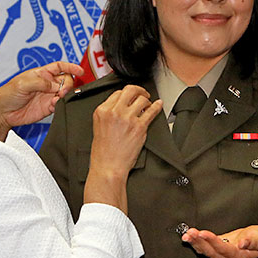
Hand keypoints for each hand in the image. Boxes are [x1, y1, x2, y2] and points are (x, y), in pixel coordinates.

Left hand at [0, 61, 81, 139]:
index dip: (71, 67)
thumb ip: (42, 82)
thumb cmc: (7, 93)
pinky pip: (60, 104)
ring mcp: (48, 95)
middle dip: (67, 84)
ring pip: (65, 93)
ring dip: (65, 95)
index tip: (80, 71)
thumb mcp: (24, 83)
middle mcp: (47, 83)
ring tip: (57, 98)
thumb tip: (56, 85)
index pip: (60, 67)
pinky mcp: (48, 107)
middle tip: (61, 90)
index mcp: (41, 73)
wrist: (2, 112)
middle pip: (66, 80)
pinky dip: (60, 105)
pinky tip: (53, 105)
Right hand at [84, 85, 162, 212]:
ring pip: (142, 99)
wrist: (108, 167)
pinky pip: (151, 111)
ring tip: (148, 105)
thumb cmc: (103, 152)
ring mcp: (128, 118)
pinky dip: (157, 106)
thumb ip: (108, 114)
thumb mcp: (99, 127)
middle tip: (143, 94)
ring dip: (147, 101)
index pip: (117, 93)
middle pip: (130, 90)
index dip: (126, 94)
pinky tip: (158, 104)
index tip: (131, 96)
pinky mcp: (139, 127)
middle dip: (139, 90)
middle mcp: (115, 112)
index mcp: (102, 111)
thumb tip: (121, 105)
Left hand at [181, 225, 257, 257]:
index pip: (223, 248)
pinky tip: (189, 237)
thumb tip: (243, 243)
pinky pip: (204, 249)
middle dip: (199, 242)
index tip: (203, 233)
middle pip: (210, 252)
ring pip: (205, 252)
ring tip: (187, 234)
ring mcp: (220, 257)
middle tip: (190, 233)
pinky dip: (196, 243)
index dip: (212, 241)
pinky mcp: (216, 251)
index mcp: (238, 256)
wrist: (257, 245)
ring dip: (195, 243)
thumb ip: (253, 241)